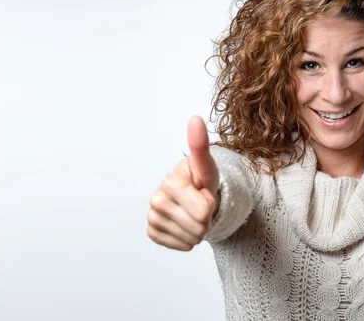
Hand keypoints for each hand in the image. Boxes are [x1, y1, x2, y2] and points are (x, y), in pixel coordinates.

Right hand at [147, 116, 219, 250]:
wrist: (194, 194)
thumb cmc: (202, 179)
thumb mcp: (207, 166)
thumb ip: (200, 146)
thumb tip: (195, 118)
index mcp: (171, 183)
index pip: (204, 212)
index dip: (211, 206)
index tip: (204, 194)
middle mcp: (157, 199)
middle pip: (198, 228)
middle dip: (206, 220)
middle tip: (201, 206)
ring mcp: (153, 216)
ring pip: (190, 239)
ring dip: (198, 231)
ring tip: (194, 214)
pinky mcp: (152, 231)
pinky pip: (178, 245)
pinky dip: (187, 240)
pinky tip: (185, 224)